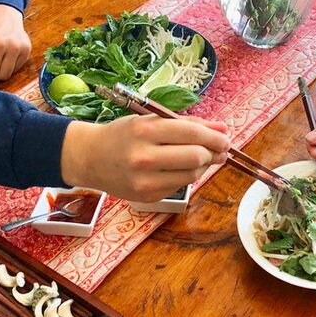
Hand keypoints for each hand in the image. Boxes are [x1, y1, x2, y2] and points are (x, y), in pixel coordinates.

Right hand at [61, 115, 230, 201]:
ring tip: (202, 157)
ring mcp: (145, 180)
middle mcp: (144, 157)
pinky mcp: (147, 196)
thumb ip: (188, 124)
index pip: (191, 134)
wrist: (90, 158)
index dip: (214, 137)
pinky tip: (183, 168)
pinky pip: (180, 186)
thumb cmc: (124, 134)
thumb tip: (223, 129)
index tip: (225, 138)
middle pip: (196, 157)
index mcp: (145, 130)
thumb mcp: (151, 120)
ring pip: (192, 175)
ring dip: (203, 166)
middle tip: (218, 149)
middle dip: (213, 153)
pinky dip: (188, 176)